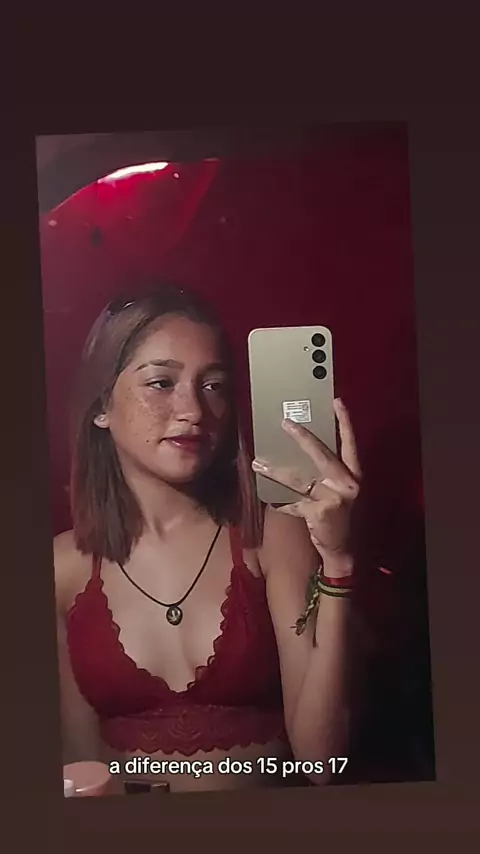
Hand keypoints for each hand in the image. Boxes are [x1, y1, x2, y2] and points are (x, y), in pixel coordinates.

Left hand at [252, 399, 360, 572]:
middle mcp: (347, 483)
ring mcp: (334, 498)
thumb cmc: (339, 515)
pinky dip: (281, 503)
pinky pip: (293, 503)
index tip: (336, 402)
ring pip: (300, 479)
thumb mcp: (340, 491)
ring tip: (258, 463)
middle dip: (302, 437)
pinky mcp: (320, 512)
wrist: (343, 548)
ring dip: (276, 471)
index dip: (345, 422)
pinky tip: (270, 501)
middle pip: (321, 454)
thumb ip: (327, 474)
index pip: (350, 443)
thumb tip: (301, 452)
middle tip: (285, 423)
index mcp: (354, 474)